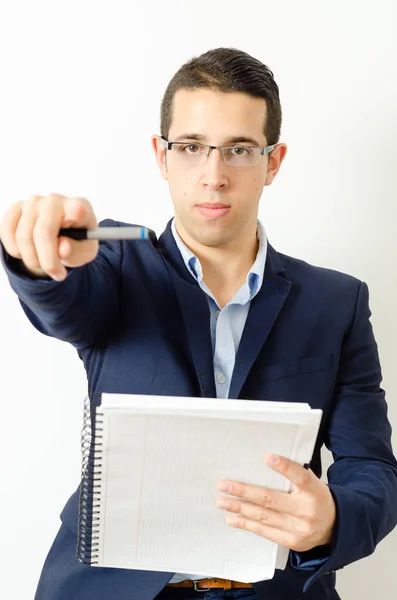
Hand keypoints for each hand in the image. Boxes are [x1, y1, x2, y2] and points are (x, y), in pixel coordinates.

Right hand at [0, 193, 98, 280]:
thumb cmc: (76, 243)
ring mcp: (33, 202)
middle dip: (48, 261)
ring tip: (45, 265)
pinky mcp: (15, 208)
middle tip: (57, 275)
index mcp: (79, 207)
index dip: (75, 212)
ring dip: (32, 260)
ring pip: (23, 237)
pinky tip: (30, 254)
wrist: (60, 237)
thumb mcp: (85, 253)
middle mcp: (55, 200)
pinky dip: (16, 251)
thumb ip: (76, 251)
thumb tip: (62, 248)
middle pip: (44, 232)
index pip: (77, 207)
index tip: (76, 216)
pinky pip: (7, 233)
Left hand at [216, 454, 335, 551]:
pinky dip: (246, 524)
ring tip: (222, 502)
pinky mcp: (290, 541)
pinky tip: (232, 518)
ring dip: (239, 508)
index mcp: (314, 491)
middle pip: (271, 499)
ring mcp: (298, 529)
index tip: (267, 457)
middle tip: (224, 485)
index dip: (284, 467)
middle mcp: (306, 510)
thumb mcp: (312, 483)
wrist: (335, 528)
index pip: (301, 477)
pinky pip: (264, 532)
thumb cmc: (317, 499)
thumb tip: (265, 462)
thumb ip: (293, 475)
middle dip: (244, 491)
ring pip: (263, 517)